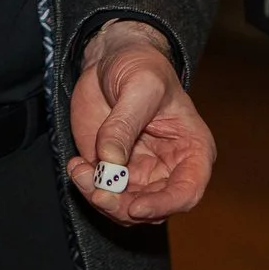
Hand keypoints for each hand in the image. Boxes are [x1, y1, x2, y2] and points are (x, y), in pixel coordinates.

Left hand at [64, 22, 214, 223]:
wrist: (112, 60)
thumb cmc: (141, 67)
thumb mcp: (139, 87)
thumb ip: (125, 124)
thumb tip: (111, 162)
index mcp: (192, 150)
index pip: (187, 192)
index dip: (164, 205)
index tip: (135, 207)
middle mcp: (169, 169)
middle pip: (153, 209)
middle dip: (123, 207)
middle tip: (97, 192)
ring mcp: (140, 173)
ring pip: (125, 208)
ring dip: (100, 198)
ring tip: (80, 170)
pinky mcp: (113, 171)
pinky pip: (102, 194)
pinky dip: (86, 186)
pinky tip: (76, 165)